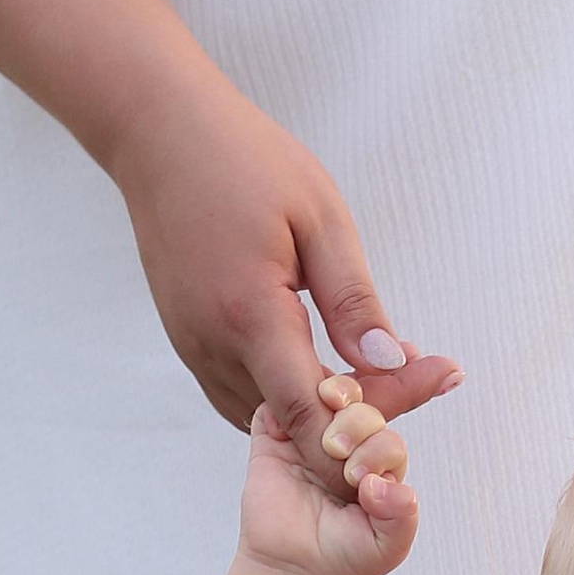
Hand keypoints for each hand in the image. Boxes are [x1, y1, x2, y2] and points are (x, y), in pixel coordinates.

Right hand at [111, 72, 462, 454]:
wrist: (160, 134)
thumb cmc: (244, 160)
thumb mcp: (320, 218)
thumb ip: (353, 299)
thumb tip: (390, 362)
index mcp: (249, 314)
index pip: (308, 415)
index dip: (360, 440)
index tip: (409, 428)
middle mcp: (213, 345)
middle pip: (293, 426)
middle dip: (353, 422)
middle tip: (412, 375)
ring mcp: (194, 349)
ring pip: (266, 420)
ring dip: (319, 413)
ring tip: (372, 371)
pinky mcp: (188, 344)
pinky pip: (242, 397)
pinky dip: (285, 398)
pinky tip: (322, 366)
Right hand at [235, 380, 415, 574]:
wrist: (292, 574)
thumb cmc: (344, 560)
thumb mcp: (388, 546)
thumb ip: (402, 516)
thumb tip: (395, 487)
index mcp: (379, 465)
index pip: (388, 438)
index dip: (379, 448)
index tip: (360, 478)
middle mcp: (349, 446)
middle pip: (361, 411)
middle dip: (356, 423)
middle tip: (338, 450)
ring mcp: (310, 439)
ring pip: (323, 397)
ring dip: (327, 397)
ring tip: (322, 422)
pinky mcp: (273, 440)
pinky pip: (274, 409)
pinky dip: (279, 405)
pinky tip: (283, 425)